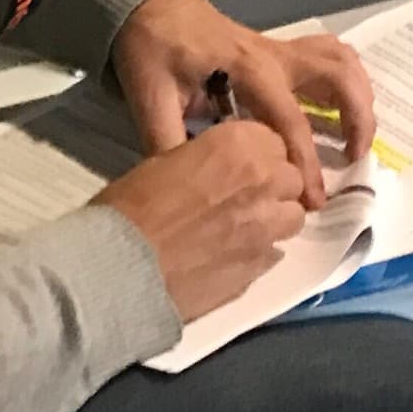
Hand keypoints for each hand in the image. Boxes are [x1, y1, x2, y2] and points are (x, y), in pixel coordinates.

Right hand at [94, 123, 308, 321]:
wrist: (120, 270)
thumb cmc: (128, 209)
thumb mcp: (163, 163)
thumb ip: (207, 162)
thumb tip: (215, 172)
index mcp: (238, 145)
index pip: (274, 141)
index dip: (259, 155)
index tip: (240, 166)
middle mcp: (264, 181)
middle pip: (291, 178)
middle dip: (273, 186)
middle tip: (241, 198)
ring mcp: (267, 227)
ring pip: (292, 217)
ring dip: (273, 219)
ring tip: (241, 230)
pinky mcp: (260, 267)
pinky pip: (275, 253)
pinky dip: (260, 252)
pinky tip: (231, 257)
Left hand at [110, 0, 374, 209]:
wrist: (150, 9)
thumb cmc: (152, 51)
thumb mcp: (149, 97)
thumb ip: (167, 140)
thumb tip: (184, 186)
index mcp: (248, 69)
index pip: (290, 120)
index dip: (306, 161)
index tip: (315, 198)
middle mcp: (275, 56)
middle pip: (338, 77)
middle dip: (357, 118)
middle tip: (355, 157)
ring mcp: (282, 49)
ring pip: (343, 61)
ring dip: (361, 95)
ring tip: (358, 136)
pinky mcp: (282, 49)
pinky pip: (331, 55)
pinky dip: (349, 79)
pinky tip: (346, 105)